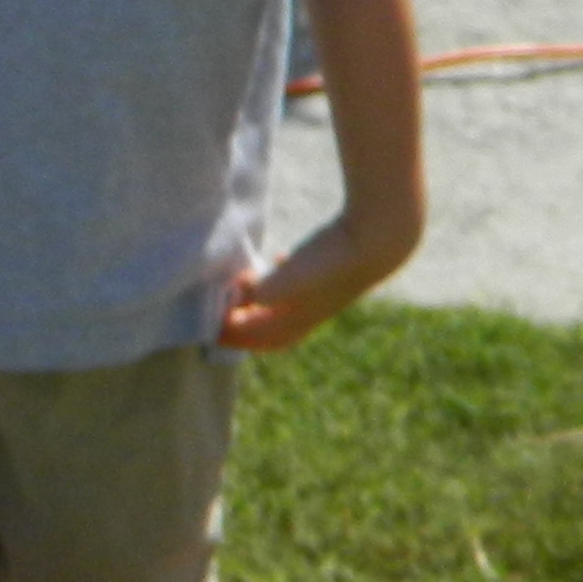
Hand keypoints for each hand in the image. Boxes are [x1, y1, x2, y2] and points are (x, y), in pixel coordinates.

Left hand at [213, 206, 416, 353]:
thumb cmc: (329, 262)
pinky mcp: (329, 273)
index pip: (257, 339)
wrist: (376, 242)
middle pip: (271, 330)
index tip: (207, 328)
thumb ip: (261, 291)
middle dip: (244, 329)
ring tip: (241, 288)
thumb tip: (242, 296)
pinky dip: (283, 276)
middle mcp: (308, 313)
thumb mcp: (288, 280)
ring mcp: (321, 294)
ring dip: (261, 302)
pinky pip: (299, 282)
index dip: (231, 337)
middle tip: (221, 317)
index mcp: (296, 321)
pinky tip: (277, 259)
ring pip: (285, 306)